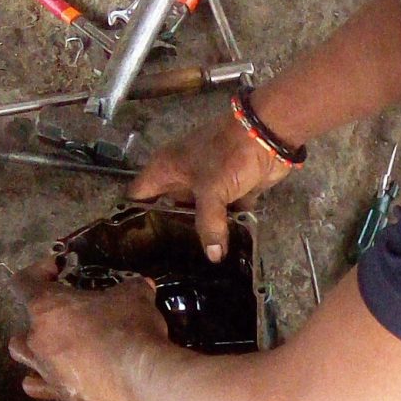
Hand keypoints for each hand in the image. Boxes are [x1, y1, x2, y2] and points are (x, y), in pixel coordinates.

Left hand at [8, 260, 169, 400]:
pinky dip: (39, 380)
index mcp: (48, 306)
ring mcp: (45, 367)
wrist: (142, 373)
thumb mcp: (135, 295)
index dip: (37, 271)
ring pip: (21, 353)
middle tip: (64, 316)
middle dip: (39, 317)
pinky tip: (53, 376)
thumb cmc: (131, 326)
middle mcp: (38, 337)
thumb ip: (131, 287)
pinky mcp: (59, 391)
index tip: (56, 270)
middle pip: (21, 322)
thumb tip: (141, 285)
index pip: (24, 282)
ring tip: (52, 346)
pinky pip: (34, 386)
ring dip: (32, 347)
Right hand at [130, 111, 287, 259]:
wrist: (268, 135)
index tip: (134, 245)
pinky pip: (222, 216)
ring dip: (199, 234)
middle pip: (167, 210)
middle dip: (169, 233)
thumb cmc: (229, 155)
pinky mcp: (229, 192)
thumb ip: (208, 225)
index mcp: (165, 169)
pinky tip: (222, 254)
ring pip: (196, 215)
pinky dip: (224, 230)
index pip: (137, 196)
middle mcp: (180, 177)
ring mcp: (206, 185)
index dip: (132, 218)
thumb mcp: (211, 190)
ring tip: (192, 265)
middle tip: (164, 264)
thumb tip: (213, 257)